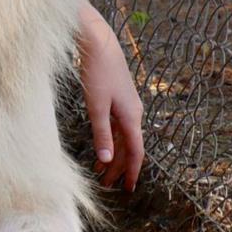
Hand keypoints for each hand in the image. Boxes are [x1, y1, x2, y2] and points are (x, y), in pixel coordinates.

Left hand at [77, 3, 144, 190]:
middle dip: (120, 167)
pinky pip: (118, 126)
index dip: (133, 171)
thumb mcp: (96, 106)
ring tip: (102, 171)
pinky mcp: (118, 97)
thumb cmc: (97, 72)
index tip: (129, 189)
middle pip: (129, 147)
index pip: (136, 152)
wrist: (99, 42)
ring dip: (114, 154)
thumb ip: (101, 133)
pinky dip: (111, 139)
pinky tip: (102, 146)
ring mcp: (127, 105)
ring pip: (123, 137)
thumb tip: (108, 161)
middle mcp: (133, 112)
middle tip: (108, 185)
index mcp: (131, 116)